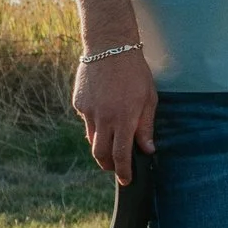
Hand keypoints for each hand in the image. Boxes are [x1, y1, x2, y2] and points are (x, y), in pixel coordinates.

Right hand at [74, 46, 157, 182]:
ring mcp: (88, 111)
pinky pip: (86, 121)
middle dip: (108, 165)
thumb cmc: (135, 72)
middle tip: (115, 167)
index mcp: (124, 119)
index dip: (123, 171)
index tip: (126, 180)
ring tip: (111, 140)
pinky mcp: (78, 103)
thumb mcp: (149, 98)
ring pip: (91, 139)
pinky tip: (104, 111)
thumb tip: (147, 149)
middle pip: (100, 153)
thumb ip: (146, 126)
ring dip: (101, 145)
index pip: (121, 154)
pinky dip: (95, 123)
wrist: (110, 47)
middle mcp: (104, 119)